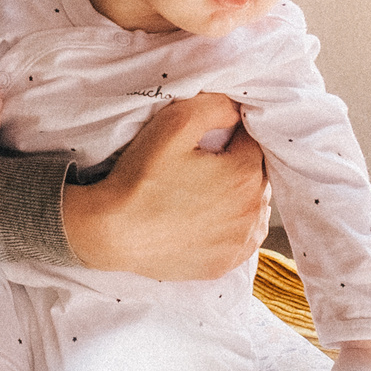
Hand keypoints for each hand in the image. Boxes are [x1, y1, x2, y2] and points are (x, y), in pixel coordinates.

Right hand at [61, 92, 266, 279]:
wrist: (113, 232)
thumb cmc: (141, 177)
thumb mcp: (174, 124)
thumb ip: (215, 106)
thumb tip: (238, 108)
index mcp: (245, 174)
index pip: (253, 141)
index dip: (230, 135)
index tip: (205, 141)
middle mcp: (252, 211)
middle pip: (256, 174)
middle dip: (237, 165)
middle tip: (200, 166)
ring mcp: (240, 242)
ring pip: (253, 207)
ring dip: (238, 196)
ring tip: (202, 193)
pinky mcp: (225, 264)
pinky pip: (242, 237)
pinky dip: (231, 226)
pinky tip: (206, 218)